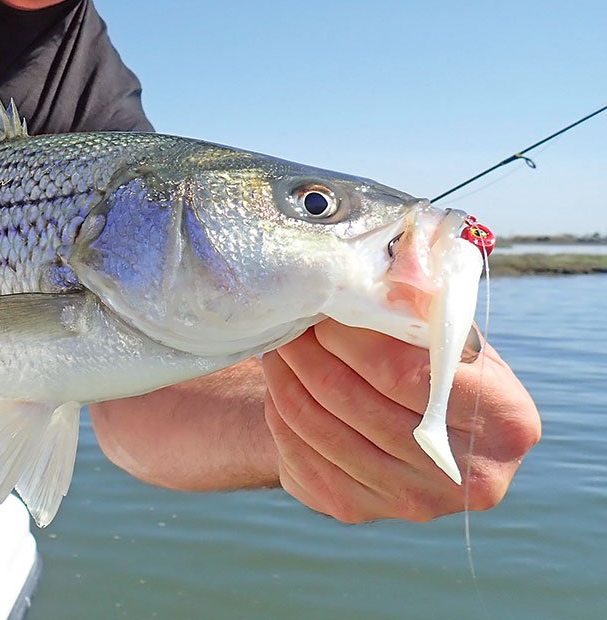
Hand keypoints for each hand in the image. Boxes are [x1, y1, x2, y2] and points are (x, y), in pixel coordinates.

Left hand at [262, 318, 540, 522]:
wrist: (417, 428)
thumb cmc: (433, 365)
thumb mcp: (448, 334)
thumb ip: (422, 308)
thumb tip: (380, 274)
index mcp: (506, 420)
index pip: (404, 373)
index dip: (351, 338)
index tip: (324, 308)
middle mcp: (469, 475)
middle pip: (354, 401)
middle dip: (309, 352)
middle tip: (289, 319)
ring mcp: (413, 502)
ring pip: (320, 427)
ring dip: (286, 377)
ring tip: (278, 343)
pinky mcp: (359, 511)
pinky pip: (301, 453)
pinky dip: (281, 412)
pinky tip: (280, 383)